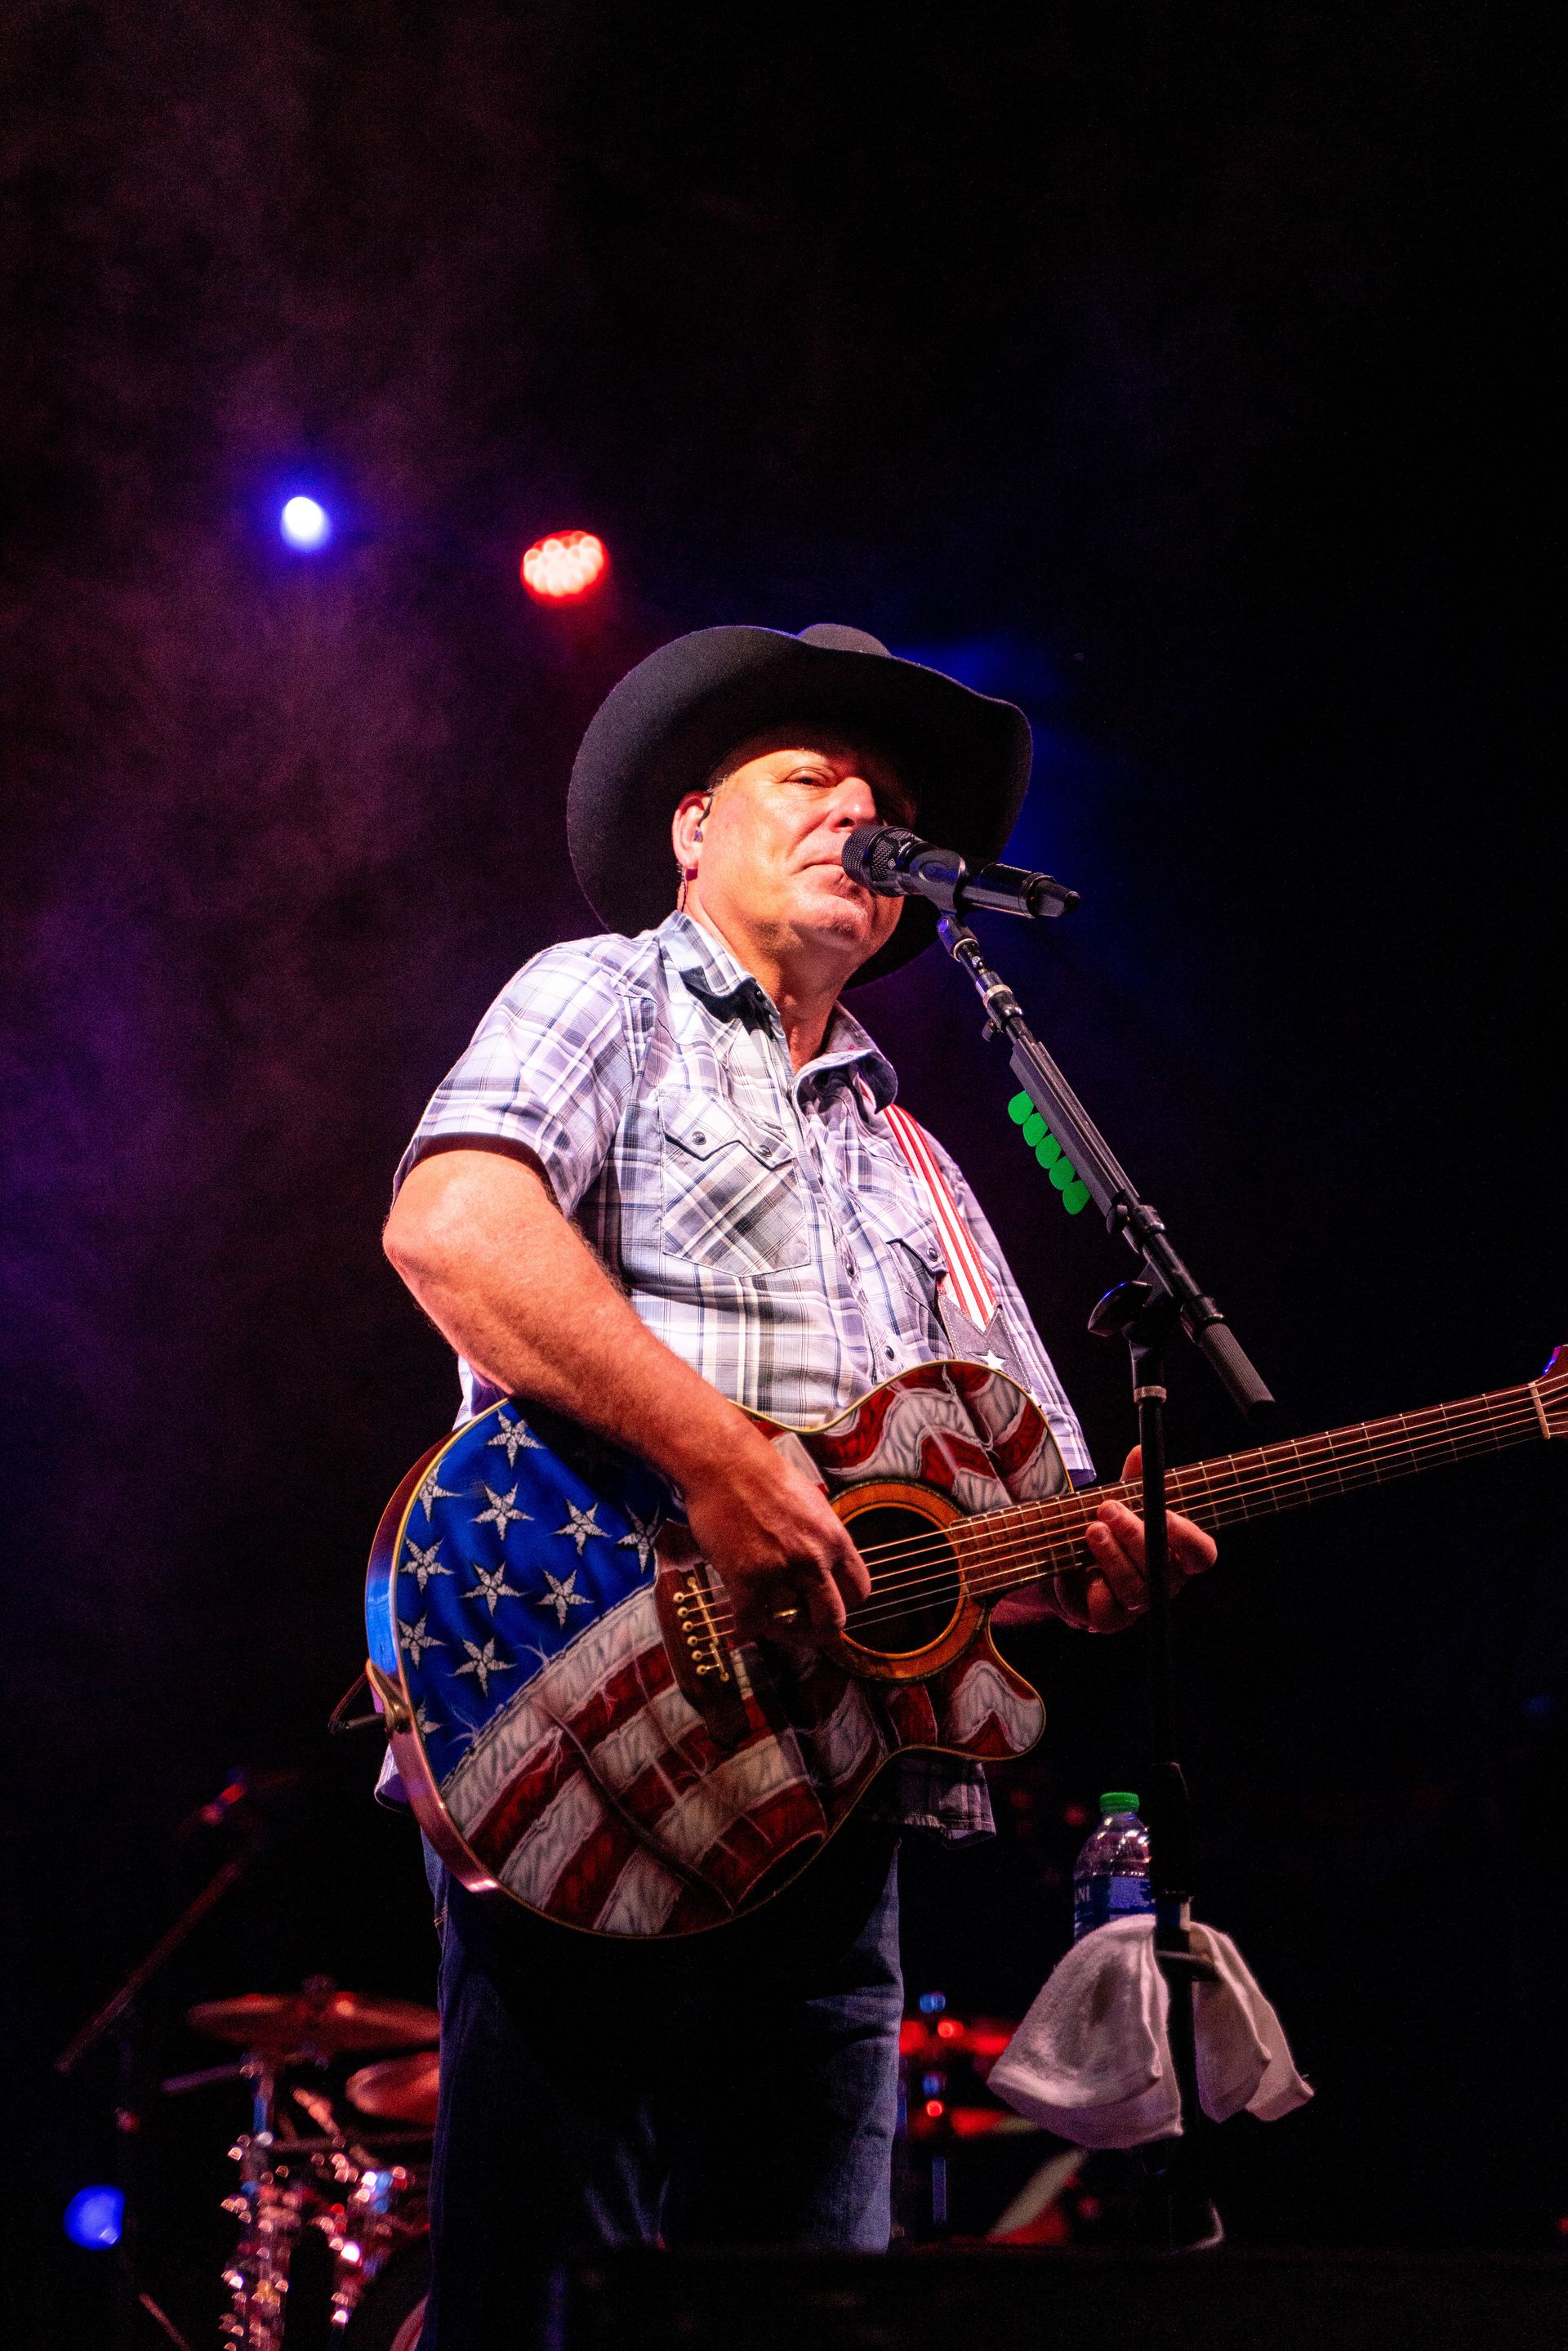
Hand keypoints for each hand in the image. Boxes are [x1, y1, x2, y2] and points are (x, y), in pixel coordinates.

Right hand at [682, 1426, 871, 1644]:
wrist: (725, 1463)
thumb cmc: (762, 1475)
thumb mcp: (811, 1504)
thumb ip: (821, 1538)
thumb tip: (823, 1565)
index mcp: (835, 1539)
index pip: (860, 1591)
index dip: (844, 1604)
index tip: (827, 1607)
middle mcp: (814, 1559)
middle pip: (833, 1620)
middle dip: (817, 1631)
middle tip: (801, 1630)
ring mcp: (781, 1571)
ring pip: (789, 1626)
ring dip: (777, 1630)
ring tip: (765, 1622)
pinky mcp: (746, 1579)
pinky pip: (751, 1623)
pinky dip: (744, 1631)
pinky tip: (740, 1627)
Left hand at [1057, 1445, 1217, 1633]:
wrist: (1069, 1561)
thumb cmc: (1109, 1528)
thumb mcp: (1122, 1501)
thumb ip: (1134, 1479)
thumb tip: (1140, 1449)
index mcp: (1177, 1554)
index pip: (1201, 1554)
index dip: (1186, 1536)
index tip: (1161, 1510)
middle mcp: (1164, 1582)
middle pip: (1163, 1569)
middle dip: (1135, 1534)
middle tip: (1108, 1507)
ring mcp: (1138, 1604)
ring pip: (1136, 1590)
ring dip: (1112, 1557)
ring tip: (1092, 1529)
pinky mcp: (1109, 1619)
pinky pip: (1107, 1613)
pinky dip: (1094, 1590)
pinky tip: (1082, 1571)